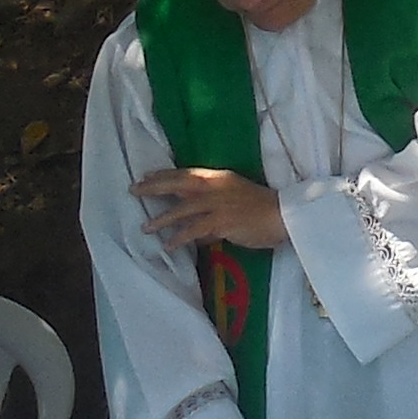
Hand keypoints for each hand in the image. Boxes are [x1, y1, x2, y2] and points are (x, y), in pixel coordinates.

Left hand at [137, 166, 288, 252]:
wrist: (283, 215)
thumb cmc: (262, 208)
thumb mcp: (235, 198)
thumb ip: (213, 208)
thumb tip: (195, 227)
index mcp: (219, 177)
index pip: (186, 173)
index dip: (164, 174)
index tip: (145, 176)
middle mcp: (215, 186)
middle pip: (178, 183)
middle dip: (154, 186)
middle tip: (134, 190)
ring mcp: (218, 203)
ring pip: (182, 209)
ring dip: (162, 219)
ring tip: (146, 227)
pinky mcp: (221, 221)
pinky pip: (194, 230)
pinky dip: (179, 238)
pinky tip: (169, 245)